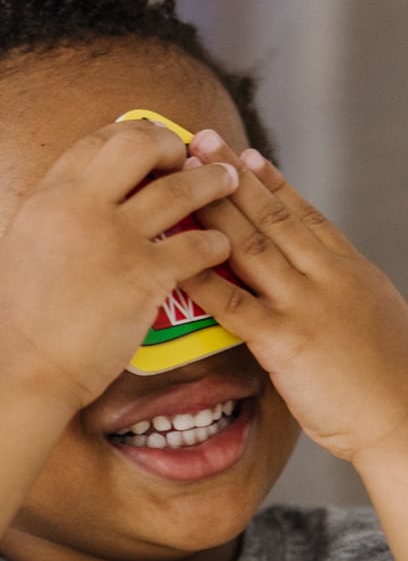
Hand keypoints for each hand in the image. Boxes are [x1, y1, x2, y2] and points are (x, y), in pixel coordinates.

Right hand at [0, 119, 237, 410]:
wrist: (20, 370)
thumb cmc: (15, 325)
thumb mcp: (19, 251)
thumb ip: (52, 221)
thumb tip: (76, 205)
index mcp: (46, 201)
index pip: (94, 142)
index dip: (129, 134)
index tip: (149, 145)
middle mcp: (80, 208)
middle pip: (138, 145)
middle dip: (170, 145)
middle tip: (187, 158)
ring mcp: (116, 240)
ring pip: (181, 187)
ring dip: (211, 181)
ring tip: (228, 183)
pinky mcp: (145, 275)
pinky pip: (198, 243)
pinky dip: (216, 242)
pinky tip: (221, 247)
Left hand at [182, 131, 407, 467]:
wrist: (404, 417)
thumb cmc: (384, 382)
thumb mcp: (367, 320)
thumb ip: (334, 298)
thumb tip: (309, 292)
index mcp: (348, 270)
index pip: (304, 214)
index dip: (271, 182)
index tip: (245, 155)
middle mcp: (327, 276)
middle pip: (272, 216)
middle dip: (232, 177)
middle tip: (201, 143)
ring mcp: (306, 305)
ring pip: (251, 245)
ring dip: (213, 209)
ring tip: (184, 179)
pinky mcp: (286, 341)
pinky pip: (234, 304)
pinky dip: (202, 279)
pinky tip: (175, 258)